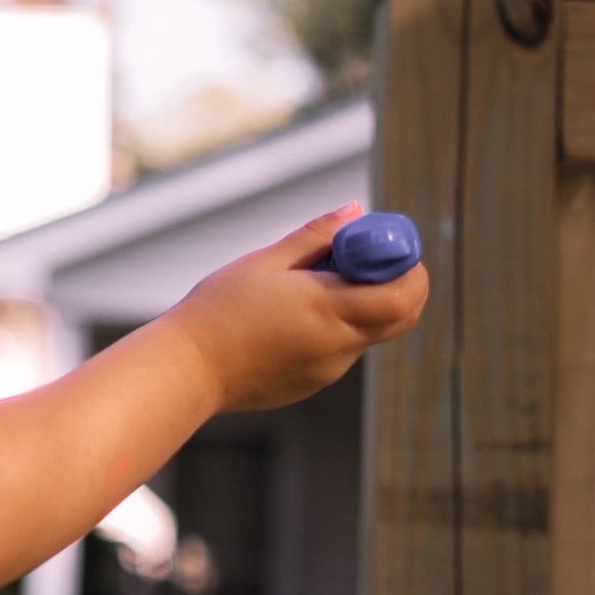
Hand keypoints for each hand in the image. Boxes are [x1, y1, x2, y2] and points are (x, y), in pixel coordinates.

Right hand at [165, 203, 429, 412]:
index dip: (407, 267)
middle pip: (402, 316)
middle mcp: (339, 343)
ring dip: (360, 305)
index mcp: (327, 307)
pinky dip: (334, 328)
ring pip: (370, 332)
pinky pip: (341, 351)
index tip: (384, 246)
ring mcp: (330, 368)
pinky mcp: (315, 383)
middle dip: (399, 285)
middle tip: (364, 262)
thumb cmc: (218, 310)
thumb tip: (356, 211)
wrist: (187, 369)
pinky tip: (287, 319)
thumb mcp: (264, 262)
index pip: (402, 292)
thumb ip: (315, 237)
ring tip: (308, 287)